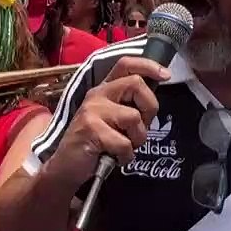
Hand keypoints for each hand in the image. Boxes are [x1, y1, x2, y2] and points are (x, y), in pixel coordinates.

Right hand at [40, 56, 167, 184]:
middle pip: (136, 84)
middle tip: (140, 128)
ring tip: (123, 147)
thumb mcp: (112, 120)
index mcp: (105, 89)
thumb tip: (152, 101)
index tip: (166, 75)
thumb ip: (129, 106)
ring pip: (134, 117)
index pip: (126, 64)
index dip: (148, 65)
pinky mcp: (91, 129)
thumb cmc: (95, 144)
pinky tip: (114, 158)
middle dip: (149, 108)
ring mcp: (92, 111)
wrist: (65, 167)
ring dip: (136, 139)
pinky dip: (126, 156)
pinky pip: (125, 143)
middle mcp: (98, 94)